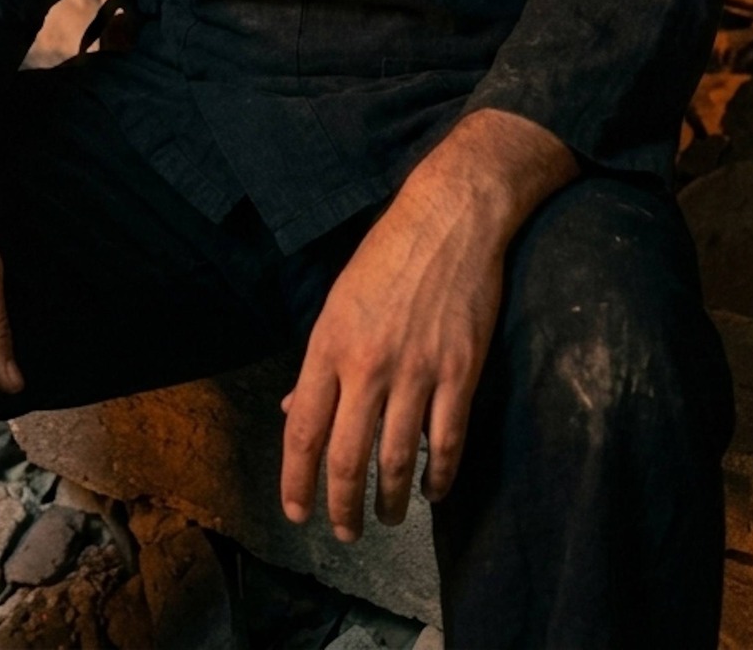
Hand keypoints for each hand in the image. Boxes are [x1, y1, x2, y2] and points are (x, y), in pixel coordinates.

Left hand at [279, 110, 575, 540]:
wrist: (449, 220)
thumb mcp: (338, 302)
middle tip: (344, 531)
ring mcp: (417, 371)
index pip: (302, 430)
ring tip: (386, 518)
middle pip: (346, 457)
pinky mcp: (460, 372)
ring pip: (395, 461)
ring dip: (388, 501)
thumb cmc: (387, 256)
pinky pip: (447, 443)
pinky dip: (439, 477)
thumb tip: (292, 413)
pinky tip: (432, 491)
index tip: (297, 512)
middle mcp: (368, 365)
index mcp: (329, 346)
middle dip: (341, 507)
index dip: (296, 480)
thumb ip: (318, 363)